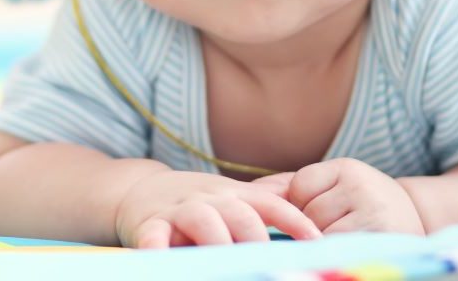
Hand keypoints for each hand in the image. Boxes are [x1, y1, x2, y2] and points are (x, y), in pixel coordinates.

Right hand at [115, 169, 321, 248]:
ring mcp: (180, 210)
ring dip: (217, 242)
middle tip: (270, 266)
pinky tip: (162, 259)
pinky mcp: (149, 224)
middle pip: (240, 213)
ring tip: (226, 264)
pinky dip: (157, 247)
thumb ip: (264, 208)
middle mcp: (211, 199)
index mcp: (235, 195)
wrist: (140, 190)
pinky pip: (153, 235)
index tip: (316, 242)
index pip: (272, 203)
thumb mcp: (230, 199)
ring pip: (203, 220)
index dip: (295, 220)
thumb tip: (309, 224)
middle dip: (257, 239)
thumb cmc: (197, 203)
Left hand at [252, 158, 424, 235]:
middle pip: (308, 214)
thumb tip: (244, 192)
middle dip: (312, 229)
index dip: (300, 206)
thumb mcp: (333, 186)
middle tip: (337, 229)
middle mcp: (361, 185)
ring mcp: (373, 213)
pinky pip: (337, 250)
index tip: (320, 213)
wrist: (417, 223)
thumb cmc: (362, 206)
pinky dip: (335, 254)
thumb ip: (290, 186)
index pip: (298, 188)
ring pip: (321, 235)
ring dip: (326, 244)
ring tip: (347, 239)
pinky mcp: (380, 238)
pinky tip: (347, 250)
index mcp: (347, 168)